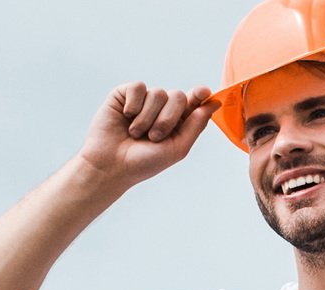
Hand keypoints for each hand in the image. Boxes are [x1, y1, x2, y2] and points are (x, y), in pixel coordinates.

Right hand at [77, 83, 219, 188]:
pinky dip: (133, 105)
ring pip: (157, 93)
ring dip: (147, 118)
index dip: (199, 95)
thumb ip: (195, 126)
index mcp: (175, 122)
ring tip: (135, 134)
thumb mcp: (176, 149)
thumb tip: (213, 103)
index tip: (203, 92)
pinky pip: (138, 87)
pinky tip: (125, 117)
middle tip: (154, 137)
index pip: (192, 101)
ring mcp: (143, 101)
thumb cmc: (142, 163)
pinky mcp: (125, 94)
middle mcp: (160, 109)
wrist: (111, 166)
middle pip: (178, 96)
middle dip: (167, 119)